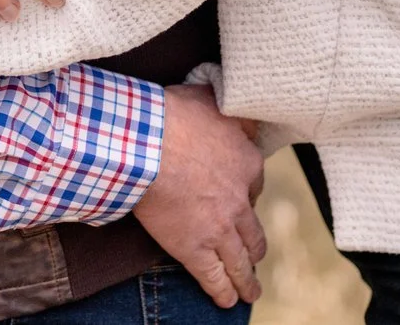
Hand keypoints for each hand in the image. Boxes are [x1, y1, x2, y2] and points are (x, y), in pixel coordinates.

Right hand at [133, 83, 266, 308]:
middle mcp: (240, 201)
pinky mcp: (195, 249)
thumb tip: (242, 104)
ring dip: (247, 278)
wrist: (145, 143)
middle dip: (254, 245)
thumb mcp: (211, 99)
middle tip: (253, 253)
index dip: (246, 193)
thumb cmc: (172, 115)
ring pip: (242, 261)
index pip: (254, 185)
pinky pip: (215, 278)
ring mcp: (220, 229)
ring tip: (251, 289)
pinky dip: (224, 292)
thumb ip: (230, 108)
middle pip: (255, 232)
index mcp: (247, 163)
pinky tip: (228, 300)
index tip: (239, 199)